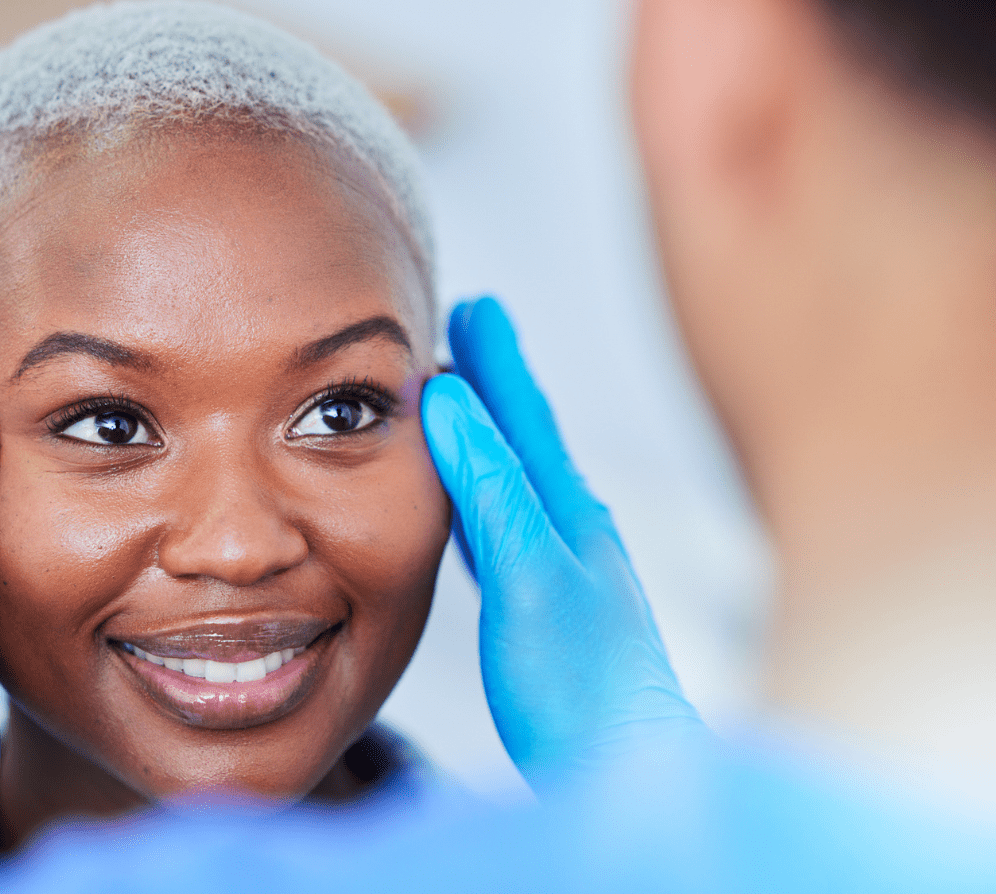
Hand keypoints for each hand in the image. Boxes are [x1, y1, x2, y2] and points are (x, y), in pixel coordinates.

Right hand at [421, 297, 702, 786]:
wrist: (625, 767)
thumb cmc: (581, 685)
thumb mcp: (529, 575)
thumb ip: (492, 488)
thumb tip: (451, 404)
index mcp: (567, 513)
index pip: (525, 417)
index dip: (497, 362)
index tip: (475, 309)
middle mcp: (570, 532)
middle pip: (523, 438)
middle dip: (494, 384)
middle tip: (470, 333)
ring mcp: (560, 570)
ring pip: (513, 481)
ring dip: (486, 437)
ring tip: (462, 406)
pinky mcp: (544, 610)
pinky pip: (504, 529)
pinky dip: (480, 499)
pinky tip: (469, 512)